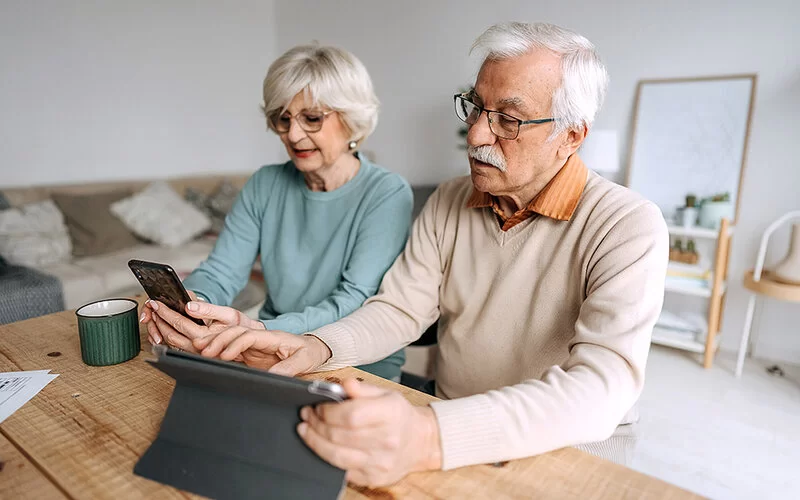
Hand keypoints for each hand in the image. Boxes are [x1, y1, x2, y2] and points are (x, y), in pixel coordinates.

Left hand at [141, 294, 263, 351]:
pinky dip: (166, 335)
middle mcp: (196, 347)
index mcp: (203, 336)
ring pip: (169, 341)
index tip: (156, 302)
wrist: (252, 342)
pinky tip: (163, 327)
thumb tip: (189, 305)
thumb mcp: (228, 314)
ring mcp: (195, 352)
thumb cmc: (243, 327)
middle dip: (157, 319)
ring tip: (154, 315)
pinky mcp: (195, 353)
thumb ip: (207, 309)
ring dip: (159, 328)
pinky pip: (175, 345)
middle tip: (151, 306)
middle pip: (168, 334)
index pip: (178, 322)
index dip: (164, 311)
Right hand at [193, 329, 331, 375]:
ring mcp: (255, 346)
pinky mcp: (251, 354)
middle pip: (236, 333)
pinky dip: (219, 352)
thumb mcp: (304, 360)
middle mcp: (261, 338)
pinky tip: (207, 356)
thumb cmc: (309, 352)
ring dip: (215, 342)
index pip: (250, 336)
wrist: (313, 350)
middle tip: (204, 351)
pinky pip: (232, 351)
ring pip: (231, 339)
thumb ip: (289, 368)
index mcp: (272, 337)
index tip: (225, 355)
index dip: (236, 344)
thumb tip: (272, 377)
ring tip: (198, 348)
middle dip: (219, 340)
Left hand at [298, 379, 441, 485]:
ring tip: (306, 430)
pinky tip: (321, 446)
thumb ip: (361, 388)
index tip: (318, 407)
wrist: (420, 442)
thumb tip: (343, 384)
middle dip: (316, 425)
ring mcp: (380, 462)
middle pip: (339, 436)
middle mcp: (387, 440)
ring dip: (315, 442)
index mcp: (391, 413)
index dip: (327, 412)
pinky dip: (326, 457)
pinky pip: (341, 470)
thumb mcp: (385, 394)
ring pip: (336, 456)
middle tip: (308, 416)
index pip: (351, 415)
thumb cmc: (398, 415)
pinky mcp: (374, 478)